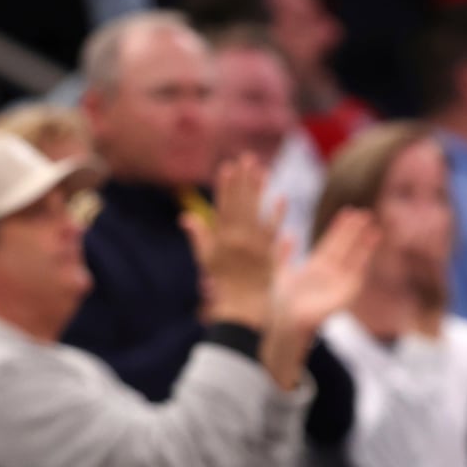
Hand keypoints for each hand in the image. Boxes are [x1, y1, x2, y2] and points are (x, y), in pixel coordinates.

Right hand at [184, 155, 280, 329]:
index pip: (223, 207)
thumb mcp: (207, 260)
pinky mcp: (268, 255)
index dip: (225, 187)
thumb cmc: (222, 284)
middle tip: (247, 158)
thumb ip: (199, 236)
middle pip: (241, 205)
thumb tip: (185, 217)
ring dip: (259, 190)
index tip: (228, 167)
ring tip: (262, 169)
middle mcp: (236, 241)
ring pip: (256, 213)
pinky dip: (277, 215)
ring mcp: (254, 247)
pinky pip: (273, 231)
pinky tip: (281, 197)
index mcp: (220, 240)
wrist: (241, 308)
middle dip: (244, 181)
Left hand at [269, 208, 378, 334]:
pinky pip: (358, 276)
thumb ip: (283, 253)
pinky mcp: (345, 294)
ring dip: (365, 244)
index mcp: (317, 266)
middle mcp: (331, 273)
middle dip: (354, 231)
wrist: (287, 323)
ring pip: (354, 259)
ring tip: (374, 228)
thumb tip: (288, 234)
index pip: (332, 243)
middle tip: (364, 213)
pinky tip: (370, 249)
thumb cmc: (283, 304)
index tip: (347, 212)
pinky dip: (365, 262)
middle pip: (345, 247)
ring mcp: (339, 283)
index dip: (339, 228)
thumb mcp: (282, 272)